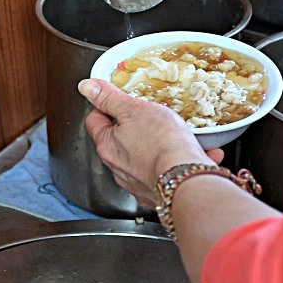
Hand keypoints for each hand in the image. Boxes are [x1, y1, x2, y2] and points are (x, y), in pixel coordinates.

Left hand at [79, 78, 217, 207]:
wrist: (187, 182)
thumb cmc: (162, 145)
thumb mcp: (133, 110)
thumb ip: (109, 98)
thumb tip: (87, 87)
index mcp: (107, 145)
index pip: (95, 120)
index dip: (105, 106)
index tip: (117, 99)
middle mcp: (118, 168)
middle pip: (119, 141)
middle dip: (135, 127)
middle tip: (151, 115)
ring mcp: (138, 183)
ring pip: (144, 158)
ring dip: (159, 146)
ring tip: (179, 135)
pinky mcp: (159, 195)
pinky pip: (167, 173)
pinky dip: (180, 162)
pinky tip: (195, 153)